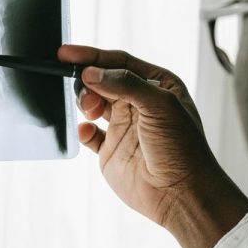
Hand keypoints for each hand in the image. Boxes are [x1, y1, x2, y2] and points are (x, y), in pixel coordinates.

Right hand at [58, 46, 247, 247]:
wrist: (180, 194)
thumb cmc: (182, 148)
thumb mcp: (159, 105)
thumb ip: (125, 84)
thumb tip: (91, 72)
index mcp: (157, 86)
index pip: (120, 63)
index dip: (92, 56)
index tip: (65, 53)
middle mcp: (140, 104)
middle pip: (103, 80)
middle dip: (88, 80)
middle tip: (85, 91)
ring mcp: (124, 127)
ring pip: (93, 104)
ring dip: (85, 102)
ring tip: (90, 111)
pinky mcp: (111, 150)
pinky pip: (89, 134)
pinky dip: (82, 130)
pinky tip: (86, 131)